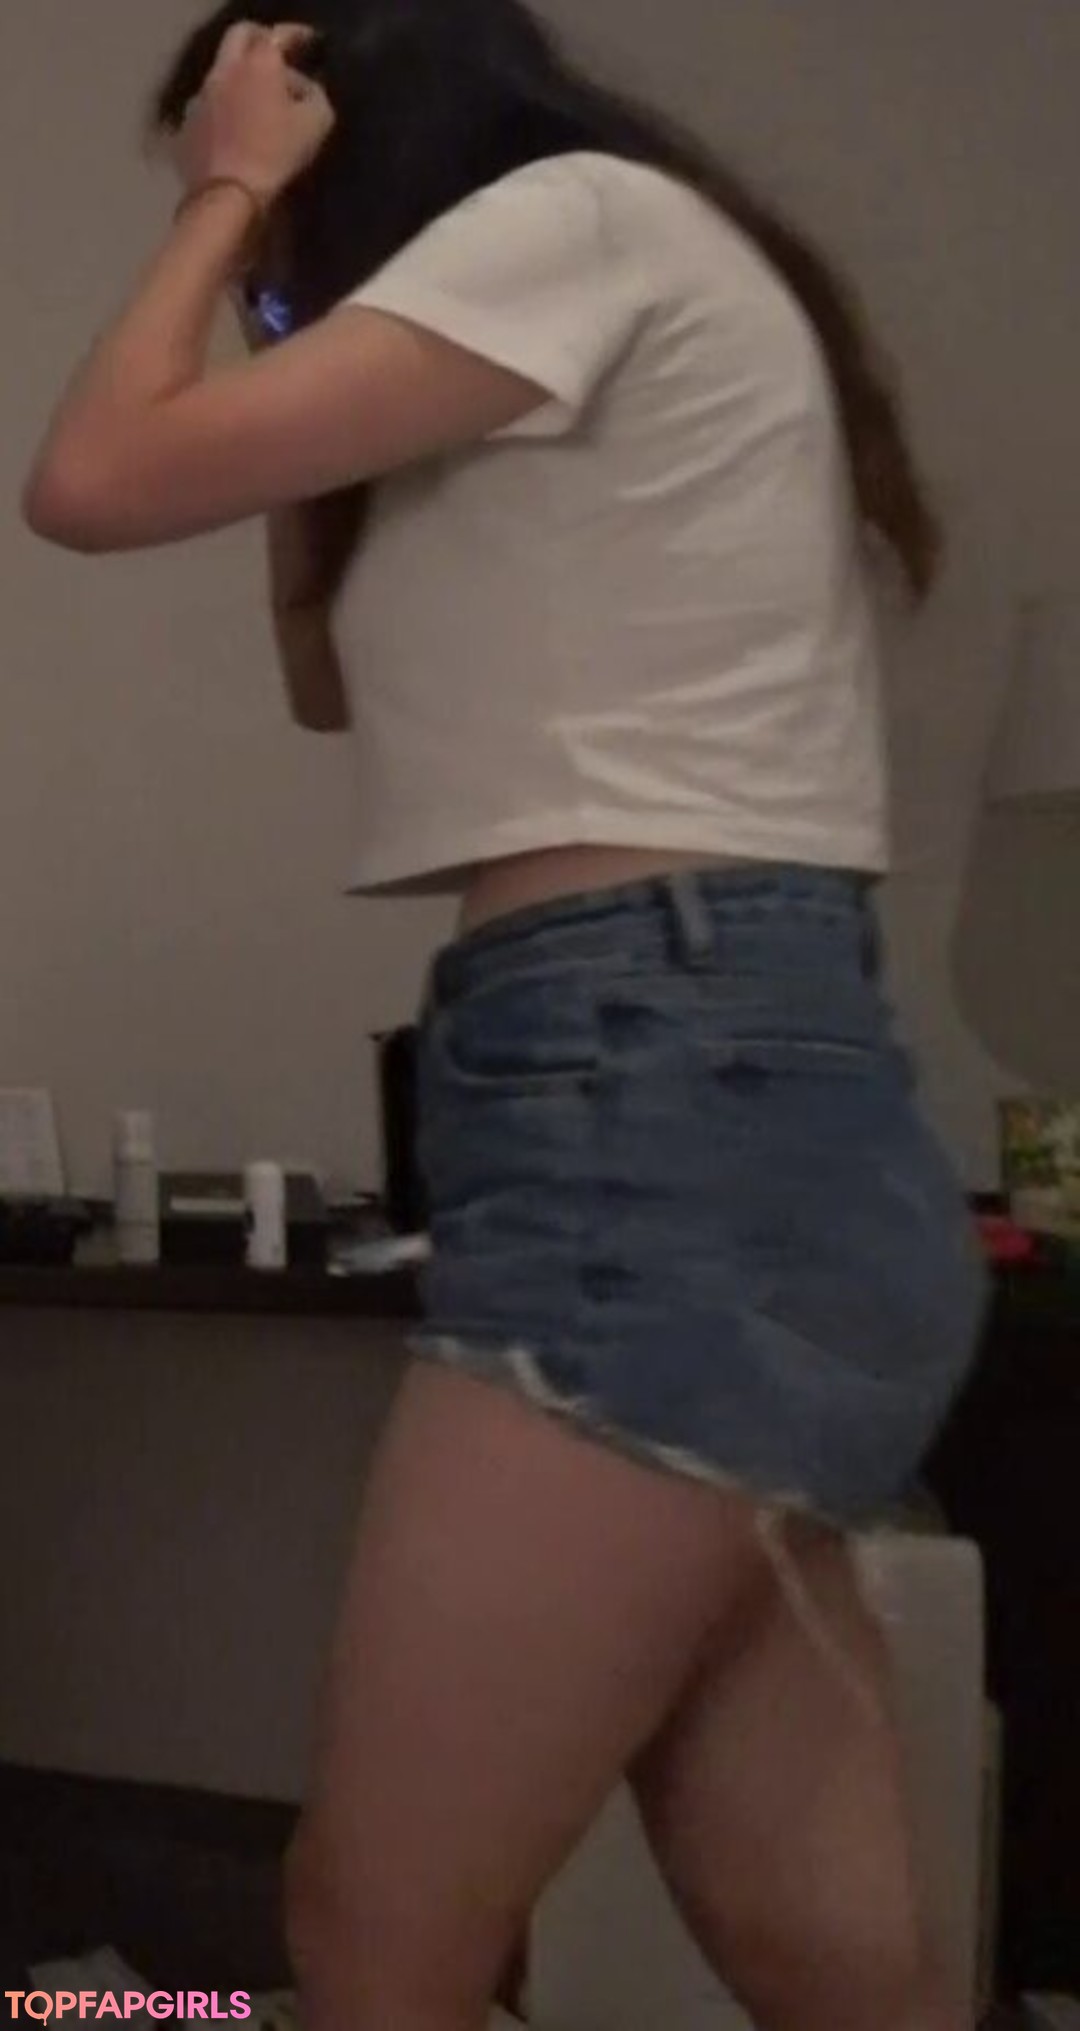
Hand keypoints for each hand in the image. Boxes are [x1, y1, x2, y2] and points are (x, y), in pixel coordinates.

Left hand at [175, 22, 334, 208]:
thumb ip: (316, 96)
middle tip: (274, 58)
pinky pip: (208, 110)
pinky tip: (232, 133)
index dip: (297, 36)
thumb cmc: (277, 155)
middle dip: (258, 41)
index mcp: (258, 62)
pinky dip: (222, 114)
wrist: (228, 196)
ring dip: (237, 81)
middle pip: (240, 36)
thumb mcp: (317, 124)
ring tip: (252, 103)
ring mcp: (200, 97)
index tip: (308, 44)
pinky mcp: (186, 126)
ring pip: (221, 74)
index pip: (279, 34)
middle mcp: (225, 69)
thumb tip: (304, 89)